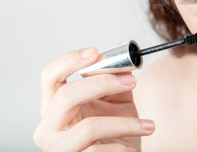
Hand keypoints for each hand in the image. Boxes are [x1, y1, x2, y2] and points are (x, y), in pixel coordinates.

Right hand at [33, 48, 154, 151]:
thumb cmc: (114, 131)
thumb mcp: (115, 101)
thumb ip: (115, 81)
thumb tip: (123, 63)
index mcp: (55, 105)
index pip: (50, 76)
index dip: (69, 61)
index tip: (95, 52)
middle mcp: (49, 126)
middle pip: (66, 95)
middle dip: (102, 83)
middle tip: (131, 81)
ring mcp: (59, 147)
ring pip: (89, 127)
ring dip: (124, 123)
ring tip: (147, 125)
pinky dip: (120, 147)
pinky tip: (132, 148)